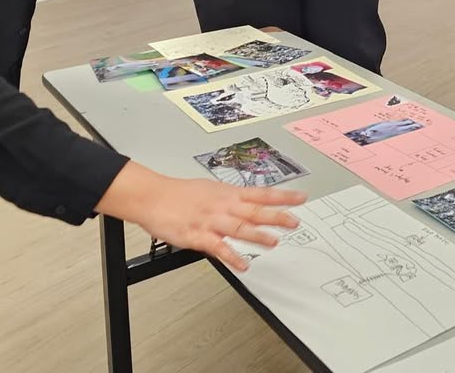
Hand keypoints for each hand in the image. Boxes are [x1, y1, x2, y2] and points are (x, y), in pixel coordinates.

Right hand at [98, 162, 305, 271]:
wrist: (153, 197)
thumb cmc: (180, 194)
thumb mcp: (211, 190)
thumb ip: (230, 199)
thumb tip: (248, 203)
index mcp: (228, 194)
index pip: (261, 194)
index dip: (282, 196)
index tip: (301, 198)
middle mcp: (223, 205)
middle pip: (254, 211)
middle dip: (276, 216)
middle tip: (295, 222)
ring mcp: (211, 220)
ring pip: (239, 228)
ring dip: (258, 235)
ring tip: (275, 241)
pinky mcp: (197, 235)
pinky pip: (218, 247)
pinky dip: (231, 256)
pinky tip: (243, 264)